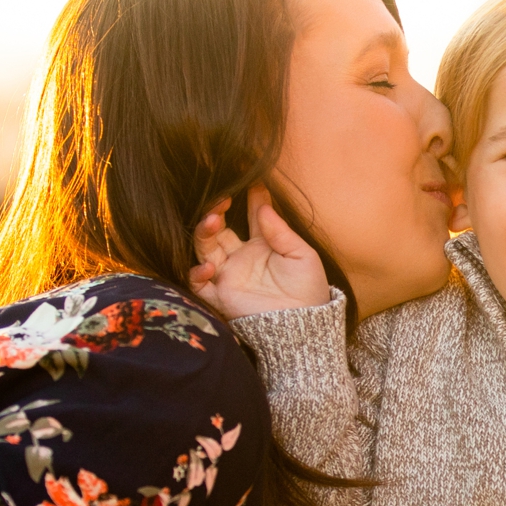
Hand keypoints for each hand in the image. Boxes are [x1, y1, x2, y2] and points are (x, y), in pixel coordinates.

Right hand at [189, 185, 328, 317]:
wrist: (303, 326)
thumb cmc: (308, 290)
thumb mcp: (302, 255)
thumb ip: (281, 231)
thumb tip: (264, 206)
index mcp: (263, 246)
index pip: (253, 215)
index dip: (252, 197)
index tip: (252, 178)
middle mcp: (242, 258)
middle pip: (220, 229)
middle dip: (217, 211)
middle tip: (222, 198)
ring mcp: (229, 276)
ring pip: (205, 249)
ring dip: (204, 233)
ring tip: (212, 221)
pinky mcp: (221, 297)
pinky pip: (199, 284)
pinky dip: (197, 273)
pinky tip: (208, 266)